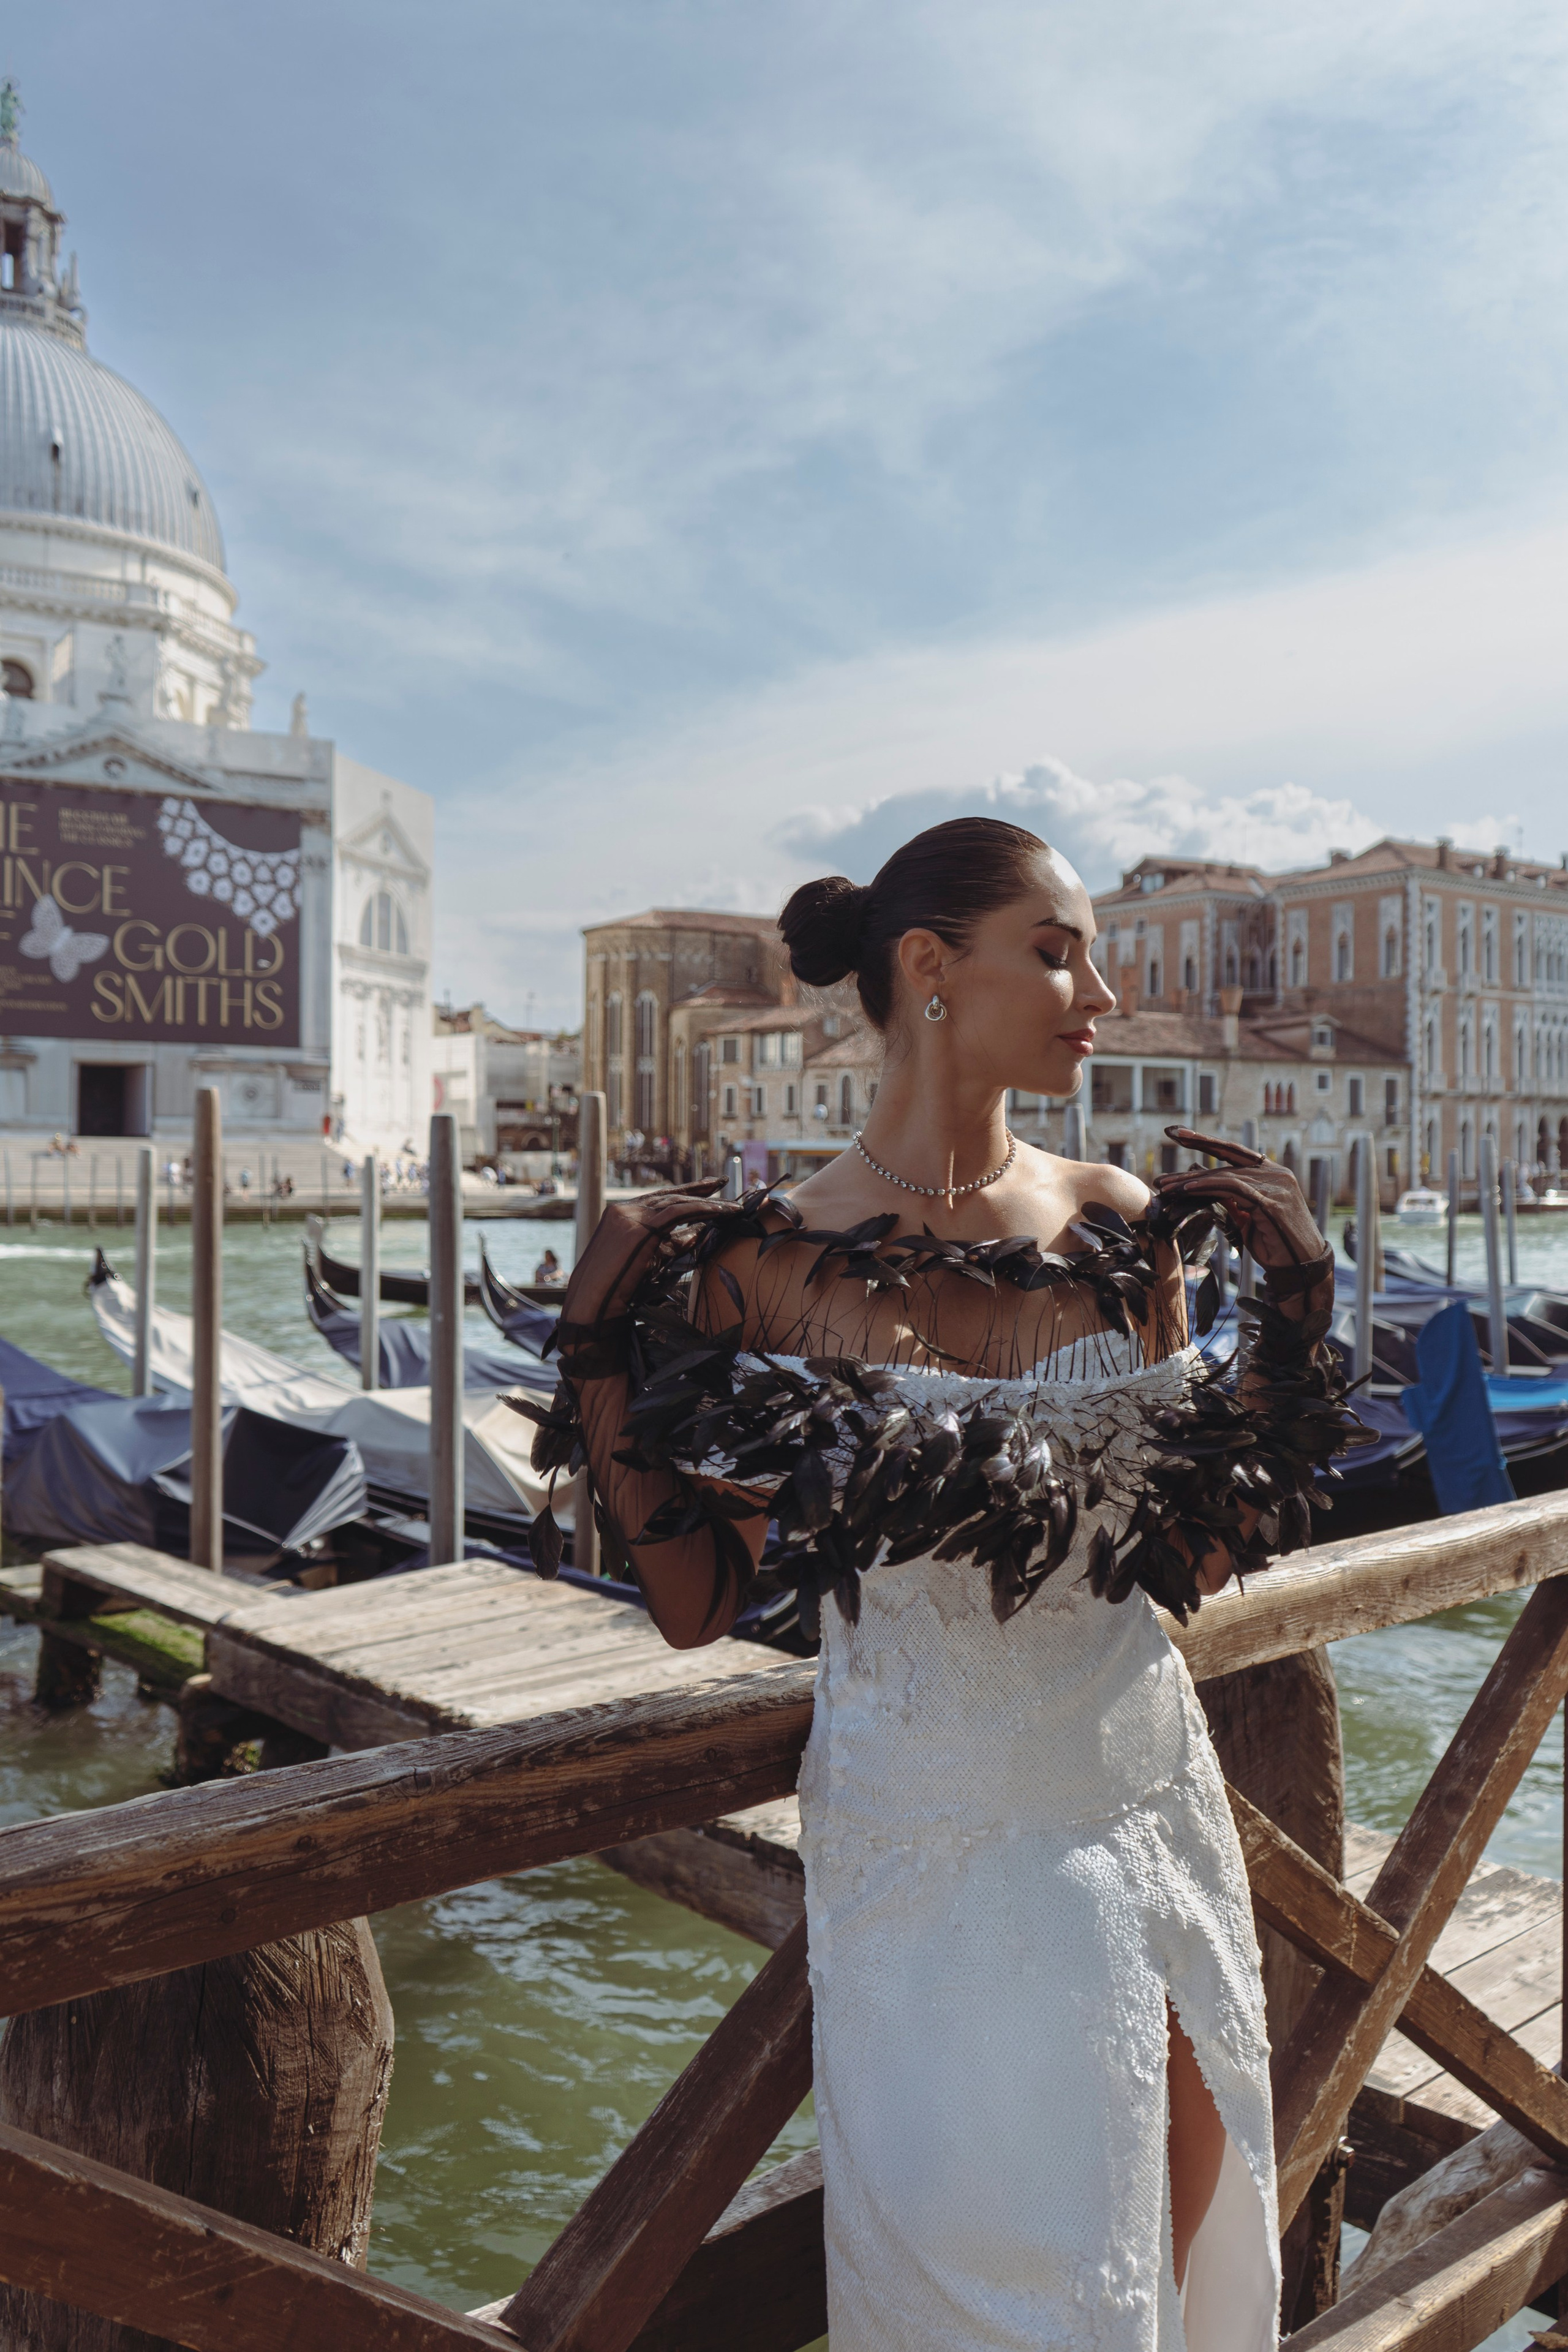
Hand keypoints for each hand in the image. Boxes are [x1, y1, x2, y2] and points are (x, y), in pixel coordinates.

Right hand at [556, 1182, 723, 1375]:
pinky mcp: (639, 1226)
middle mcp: (623, 1209)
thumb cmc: (618, 1291)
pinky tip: (722, 1213)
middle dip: (700, 1189)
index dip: (686, 1193)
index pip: (659, 1198)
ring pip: (677, 1202)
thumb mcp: (650, 1261)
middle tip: (724, 1183)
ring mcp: (629, 1214)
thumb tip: (698, 1234)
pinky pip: (679, 1211)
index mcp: (621, 1215)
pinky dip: (704, 1210)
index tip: (708, 1189)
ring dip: (708, 1203)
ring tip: (733, 1207)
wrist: (593, 1306)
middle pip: (670, 1195)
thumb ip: (671, 1245)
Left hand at [1153, 1129, 1332, 1335]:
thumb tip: (1202, 1183)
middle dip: (1190, 1168)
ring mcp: (1276, 1185)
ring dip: (1191, 1182)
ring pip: (1225, 1176)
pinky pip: (1232, 1189)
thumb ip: (1230, 1199)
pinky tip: (1186, 1190)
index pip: (1235, 1151)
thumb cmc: (1276, 1245)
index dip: (1206, 1141)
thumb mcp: (1247, 1218)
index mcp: (1272, 1173)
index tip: (1179, 1134)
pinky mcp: (1271, 1201)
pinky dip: (1207, 1187)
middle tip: (1162, 1173)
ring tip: (1166, 1188)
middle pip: (1226, 1163)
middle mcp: (1276, 1173)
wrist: (1301, 1268)